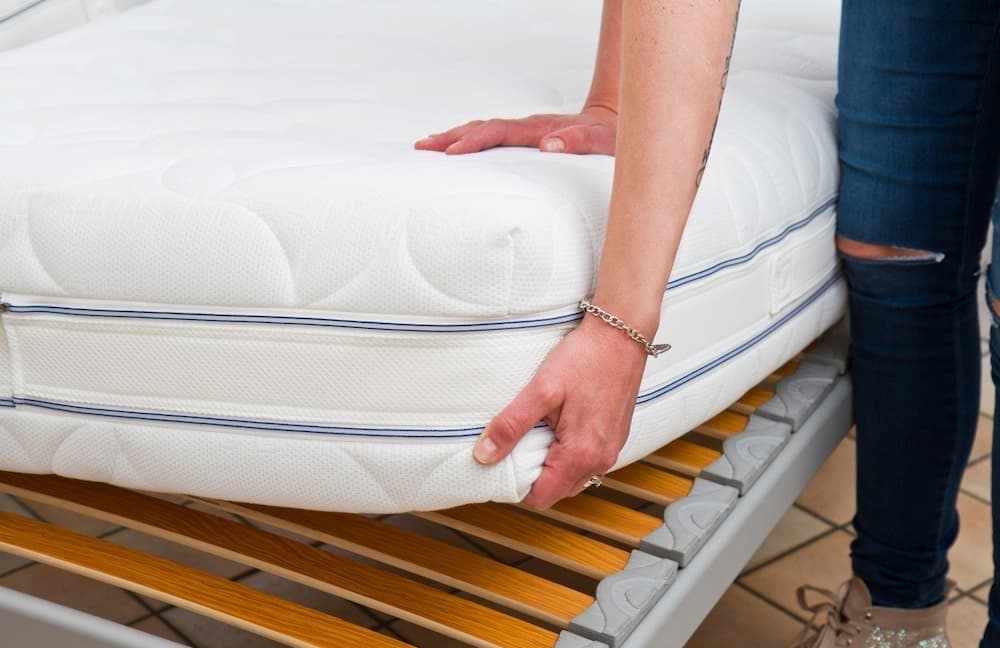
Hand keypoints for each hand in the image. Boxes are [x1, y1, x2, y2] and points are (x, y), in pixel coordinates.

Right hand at [414, 105, 616, 155]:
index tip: (452, 152)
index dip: (474, 141)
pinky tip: (458, 149)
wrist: (618, 125)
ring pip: (485, 130)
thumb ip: (579, 141)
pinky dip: (472, 140)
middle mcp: (530, 127)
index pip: (499, 132)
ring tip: (428, 146)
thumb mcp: (603, 142)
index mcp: (541, 129)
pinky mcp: (528, 138)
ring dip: (456, 136)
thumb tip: (548, 147)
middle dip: (452, 137)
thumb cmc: (611, 138)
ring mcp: (527, 131)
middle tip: (423, 147)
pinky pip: (494, 137)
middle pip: (483, 127)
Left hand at [474, 315, 646, 508]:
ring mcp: (611, 450)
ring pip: (573, 478)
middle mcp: (600, 460)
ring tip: (539, 433)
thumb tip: (484, 455)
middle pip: (557, 491)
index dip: (517, 485)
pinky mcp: (615, 438)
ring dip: (553, 466)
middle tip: (519, 444)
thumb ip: (511, 425)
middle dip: (535, 476)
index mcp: (580, 454)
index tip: (503, 463)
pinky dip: (569, 454)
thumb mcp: (540, 390)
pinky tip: (560, 427)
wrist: (622, 335)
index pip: (541, 497)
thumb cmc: (585, 358)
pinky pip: (588, 462)